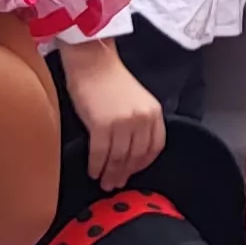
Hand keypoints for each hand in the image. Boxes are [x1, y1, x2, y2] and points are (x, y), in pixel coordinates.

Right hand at [62, 37, 169, 192]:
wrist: (91, 60)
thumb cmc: (108, 78)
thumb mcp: (135, 100)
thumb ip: (139, 123)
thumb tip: (129, 151)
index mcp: (153, 112)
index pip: (154, 147)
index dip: (143, 164)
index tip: (133, 172)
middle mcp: (142, 119)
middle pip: (136, 156)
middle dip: (125, 173)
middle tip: (115, 183)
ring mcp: (123, 122)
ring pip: (118, 158)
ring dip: (110, 174)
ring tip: (103, 182)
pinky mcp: (102, 125)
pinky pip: (100, 153)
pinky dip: (96, 165)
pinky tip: (93, 171)